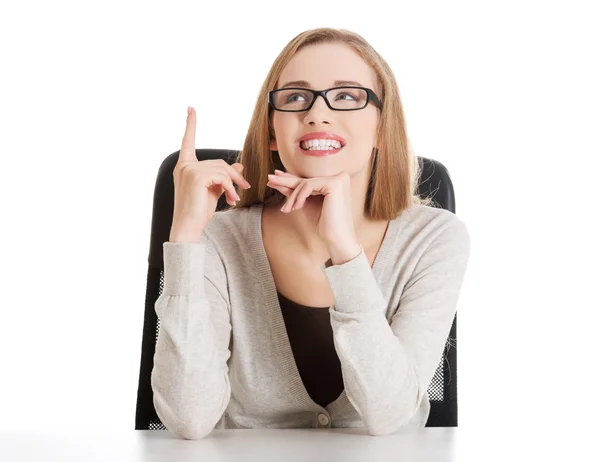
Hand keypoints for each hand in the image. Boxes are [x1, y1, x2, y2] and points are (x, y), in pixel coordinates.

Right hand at [170, 106, 250, 241]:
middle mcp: (184, 165)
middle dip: (234, 175)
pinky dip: (230, 188)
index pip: (188, 141)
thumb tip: (239, 164)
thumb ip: (224, 176)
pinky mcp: (197, 176)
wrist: (188, 227)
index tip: (191, 108)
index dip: (191, 124)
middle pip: (219, 162)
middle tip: (244, 188)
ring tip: (234, 199)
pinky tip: (231, 199)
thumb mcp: (214, 190)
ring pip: (223, 169)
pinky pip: (222, 177)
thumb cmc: (198, 210)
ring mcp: (189, 169)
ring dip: (234, 184)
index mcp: (184, 166)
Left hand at [266, 169, 360, 258]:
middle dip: (285, 182)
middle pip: (305, 180)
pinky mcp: (335, 184)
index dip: (290, 179)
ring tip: (286, 209)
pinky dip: (299, 197)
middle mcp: (339, 177)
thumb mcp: (304, 204)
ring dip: (292, 197)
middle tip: (269, 180)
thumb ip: (293, 192)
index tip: (274, 178)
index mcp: (335, 181)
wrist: (336, 239)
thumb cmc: (323, 224)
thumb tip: (276, 179)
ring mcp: (338, 179)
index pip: (308, 180)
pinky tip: (295, 208)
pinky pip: (308, 186)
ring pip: (305, 183)